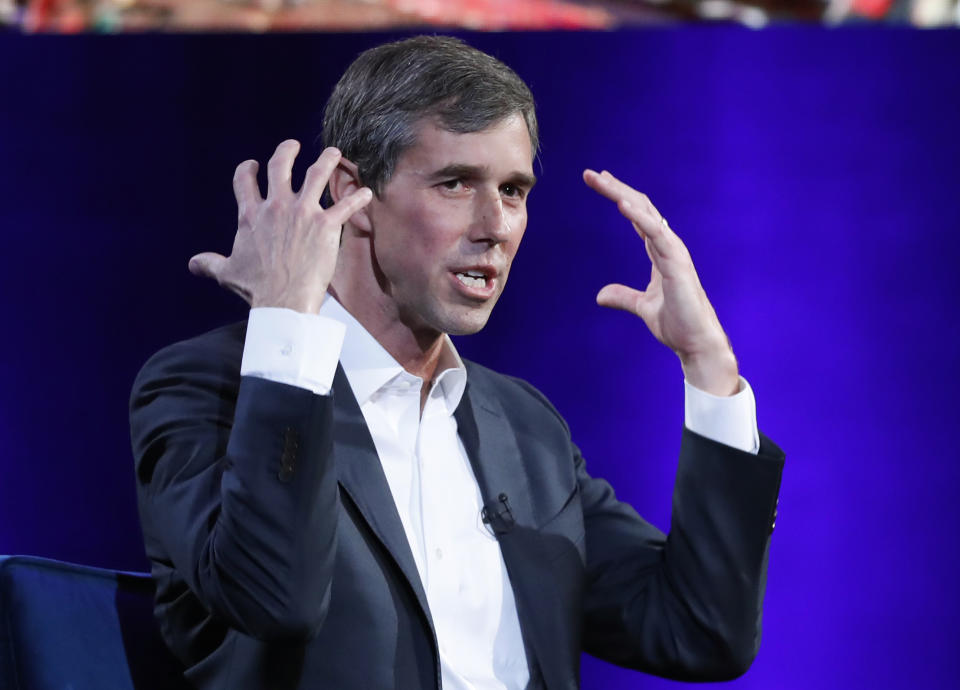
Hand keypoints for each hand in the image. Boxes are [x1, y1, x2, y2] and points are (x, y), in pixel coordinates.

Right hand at [189, 140, 372, 313]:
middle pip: (281, 166)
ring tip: (335, 153)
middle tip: (293, 145)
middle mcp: (276, 207)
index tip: (255, 165)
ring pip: (317, 175)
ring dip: (327, 161)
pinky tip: (367, 192)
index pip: (244, 180)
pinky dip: (358, 197)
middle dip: (287, 151)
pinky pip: (346, 205)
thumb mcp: (227, 272)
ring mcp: (303, 213)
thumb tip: (192, 264)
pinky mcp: (326, 225)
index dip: (249, 169)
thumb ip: (210, 263)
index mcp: (251, 215)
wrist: (282, 300)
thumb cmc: (256, 288)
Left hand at [583, 169, 738, 395]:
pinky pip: (656, 233)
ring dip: (622, 194)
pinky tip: (621, 203)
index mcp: (660, 252)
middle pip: (640, 207)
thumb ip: (623, 297)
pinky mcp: (676, 263)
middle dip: (616, 188)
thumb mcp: (642, 307)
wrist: (696, 344)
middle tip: (591, 174)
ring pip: (646, 213)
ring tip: (602, 180)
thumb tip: (599, 296)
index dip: (620, 197)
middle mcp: (668, 246)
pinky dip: (639, 216)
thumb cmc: (677, 324)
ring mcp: (673, 252)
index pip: (638, 217)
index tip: (601, 182)